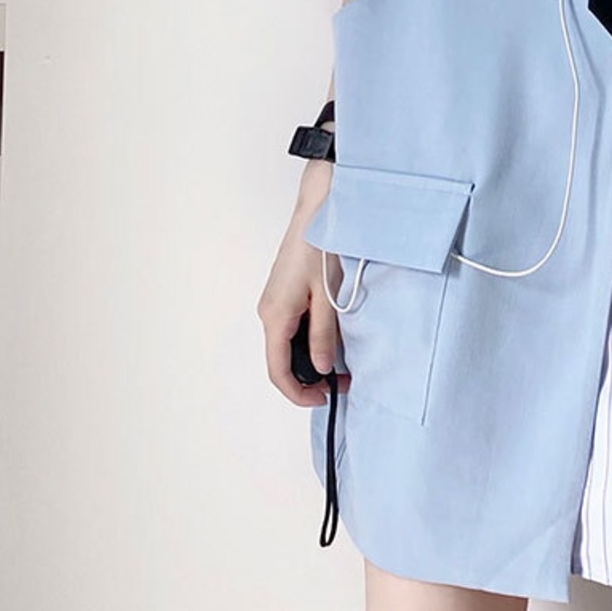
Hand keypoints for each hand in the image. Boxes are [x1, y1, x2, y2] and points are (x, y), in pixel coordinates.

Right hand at [255, 163, 350, 407]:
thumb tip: (320, 368)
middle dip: (309, 378)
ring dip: (311, 358)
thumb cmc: (322, 247)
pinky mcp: (284, 294)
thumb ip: (323, 336)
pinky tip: (332, 339)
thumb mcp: (328, 297)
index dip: (299, 393)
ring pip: (288, 345)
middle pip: (282, 361)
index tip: (324, 400)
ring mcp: (275, 302)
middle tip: (342, 382)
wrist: (319, 211)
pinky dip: (309, 340)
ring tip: (342, 362)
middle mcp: (269, 312)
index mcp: (275, 316)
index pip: (278, 371)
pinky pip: (292, 328)